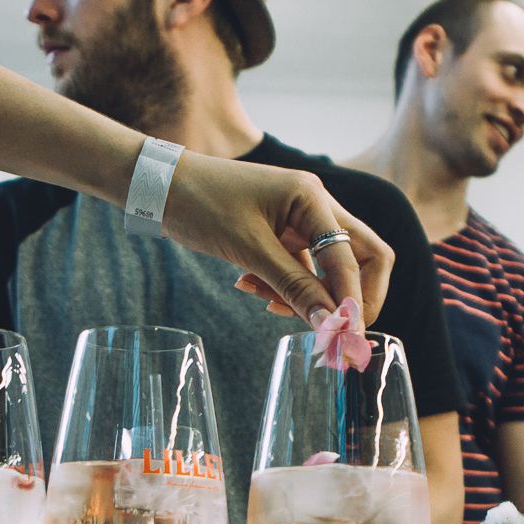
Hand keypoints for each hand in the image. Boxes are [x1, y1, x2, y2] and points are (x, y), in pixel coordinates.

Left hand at [162, 154, 393, 328]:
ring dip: (308, 293)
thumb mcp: (248, 250)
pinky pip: (301, 268)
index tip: (346, 337)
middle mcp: (316, 205)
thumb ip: (293, 287)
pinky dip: (285, 285)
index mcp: (313, 198)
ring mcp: (301, 219)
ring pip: (329, 268)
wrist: (161, 186)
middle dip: (351, 297)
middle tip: (332, 329)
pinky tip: (250, 286)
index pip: (355, 256)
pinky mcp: (283, 233)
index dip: (354, 300)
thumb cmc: (202, 205)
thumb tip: (330, 324)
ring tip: (266, 301)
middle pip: (362, 257)